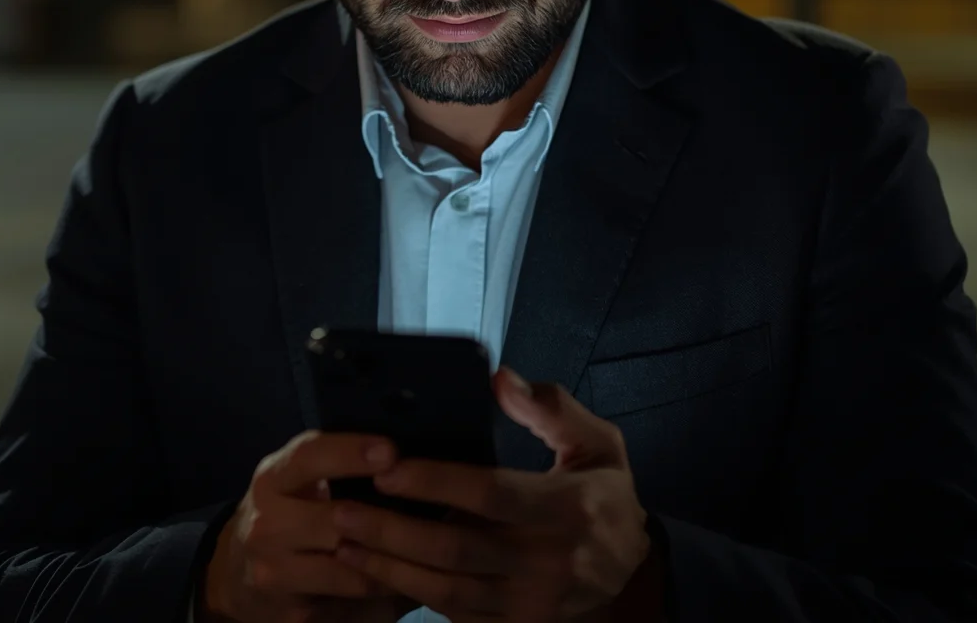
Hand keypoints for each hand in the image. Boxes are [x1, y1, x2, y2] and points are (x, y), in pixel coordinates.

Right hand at [200, 430, 414, 622]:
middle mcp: (267, 524)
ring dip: (392, 558)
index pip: (308, 457)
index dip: (350, 452)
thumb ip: (336, 464)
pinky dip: (384, 587)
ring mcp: (274, 572)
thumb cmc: (290, 514)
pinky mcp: (293, 613)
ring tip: (432, 547)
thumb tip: (404, 454)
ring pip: (349, 565)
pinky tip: (408, 577)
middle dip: (385, 517)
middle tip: (434, 508)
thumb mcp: (298, 481)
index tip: (390, 451)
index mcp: (273, 479)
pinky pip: (351, 599)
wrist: (238, 576)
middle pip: (335, 517)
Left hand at [329, 368, 655, 621]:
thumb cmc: (605, 493)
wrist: (634, 566)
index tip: (388, 467)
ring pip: (449, 592)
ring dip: (391, 569)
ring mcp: (533, 603)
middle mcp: (550, 562)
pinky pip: (458, 617)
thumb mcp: (598, 441)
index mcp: (568, 508)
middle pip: (457, 550)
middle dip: (393, 532)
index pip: (491, 494)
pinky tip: (377, 575)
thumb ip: (550, 408)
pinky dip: (414, 597)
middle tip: (342, 510)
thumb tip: (499, 379)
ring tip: (344, 545)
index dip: (436, 482)